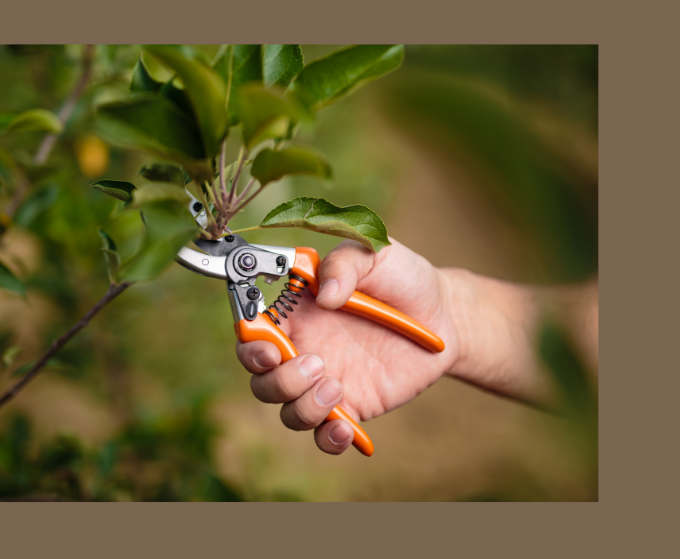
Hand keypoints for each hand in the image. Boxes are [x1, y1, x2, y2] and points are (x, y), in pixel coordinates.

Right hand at [236, 238, 463, 454]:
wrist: (444, 316)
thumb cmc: (403, 279)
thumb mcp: (375, 253)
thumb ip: (345, 264)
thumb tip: (325, 293)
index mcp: (296, 312)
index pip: (252, 332)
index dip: (249, 342)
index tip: (268, 345)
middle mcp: (303, 349)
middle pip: (261, 379)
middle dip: (277, 379)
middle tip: (315, 363)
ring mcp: (324, 382)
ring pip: (287, 411)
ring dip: (303, 405)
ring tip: (338, 386)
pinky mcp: (351, 408)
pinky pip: (324, 436)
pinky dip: (328, 439)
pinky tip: (347, 427)